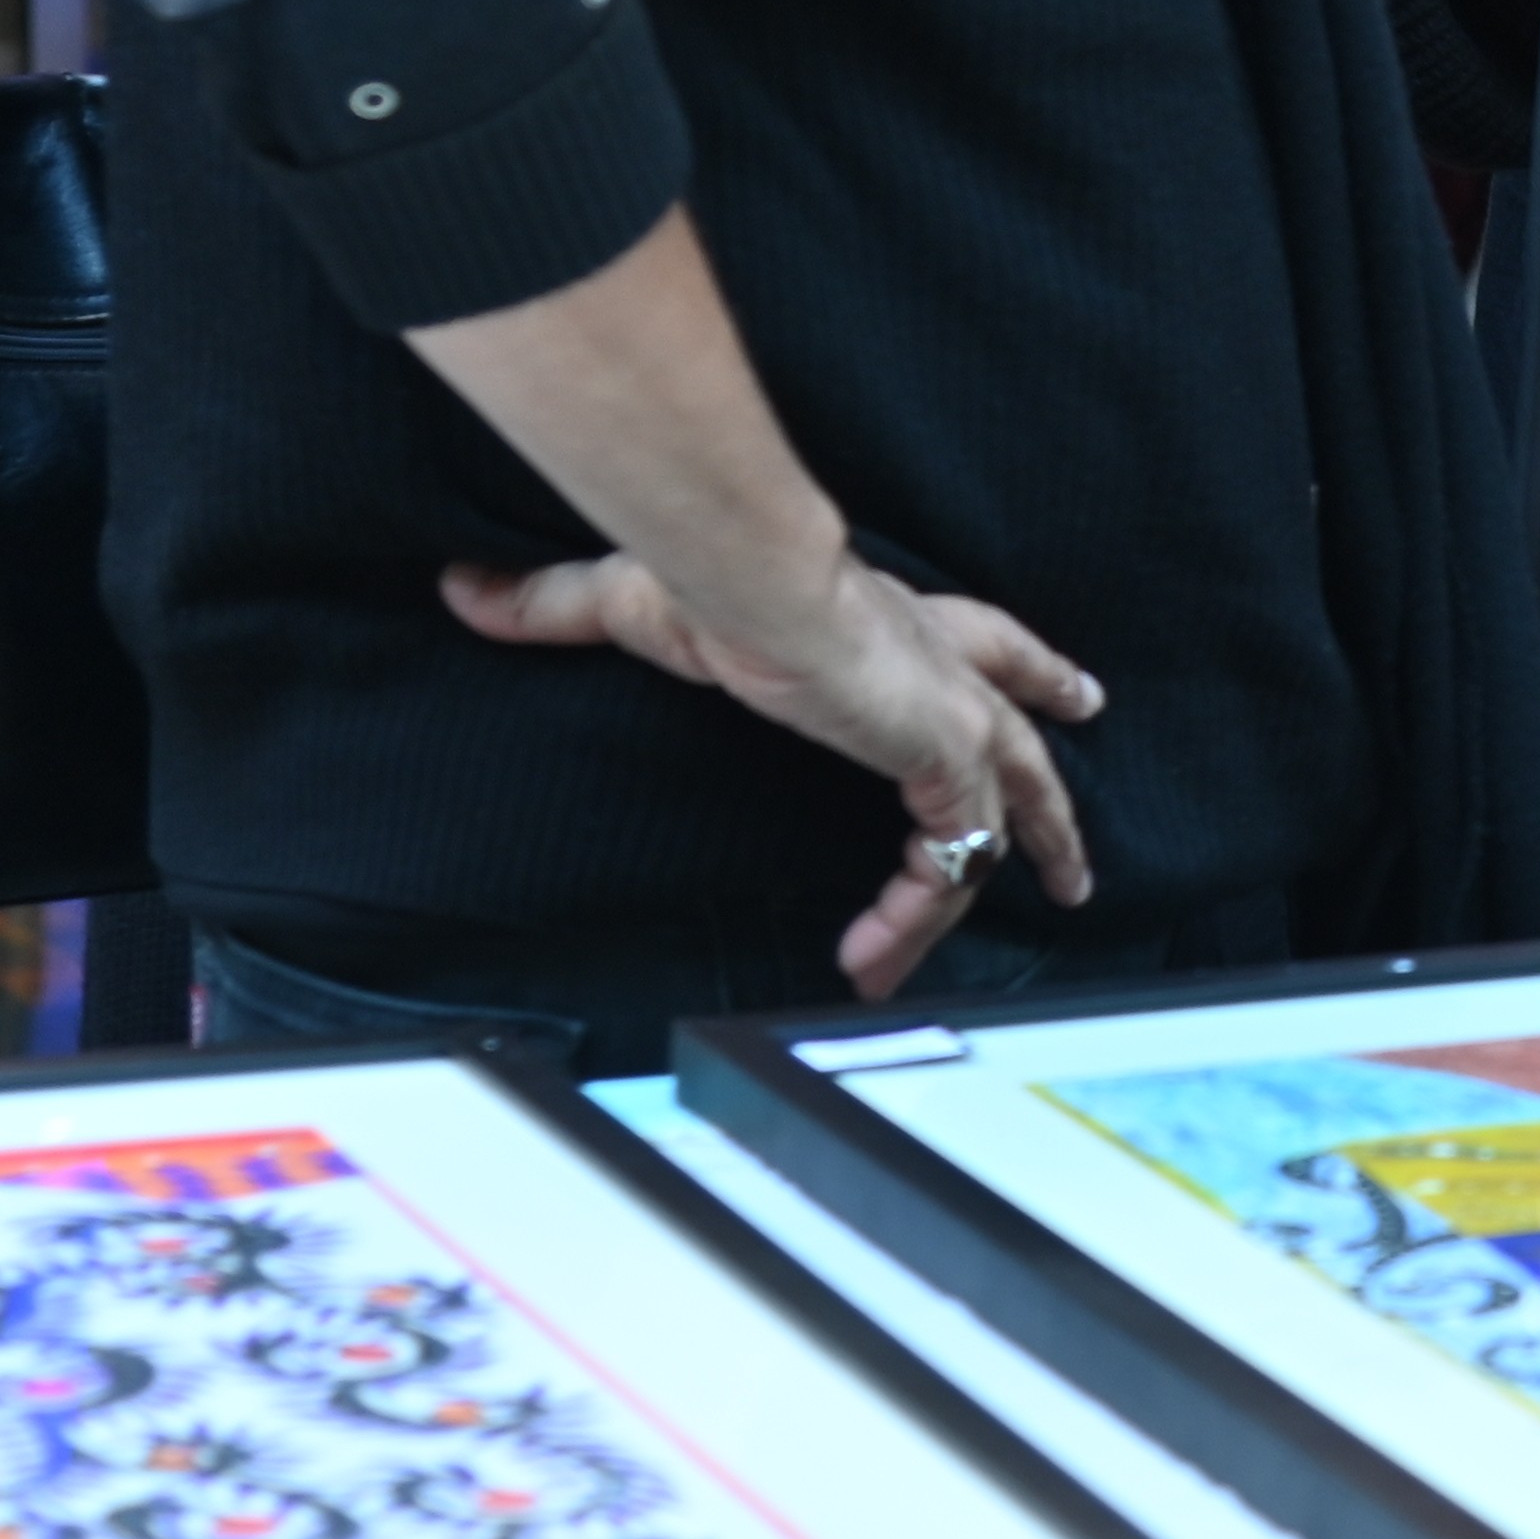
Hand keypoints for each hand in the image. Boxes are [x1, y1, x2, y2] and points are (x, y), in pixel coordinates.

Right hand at [443, 549, 1101, 996]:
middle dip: (1051, 796)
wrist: (758, 583)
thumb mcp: (631, 600)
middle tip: (1072, 857)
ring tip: (914, 963)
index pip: (985, 642)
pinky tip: (874, 957)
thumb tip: (464, 594)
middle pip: (1027, 732)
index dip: (1027, 668)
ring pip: (1001, 818)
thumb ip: (555, 608)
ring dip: (970, 891)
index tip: (1075, 694)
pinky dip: (917, 916)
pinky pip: (952, 865)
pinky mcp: (948, 766)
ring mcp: (958, 718)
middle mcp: (943, 667)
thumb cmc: (716, 576)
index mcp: (896, 622)